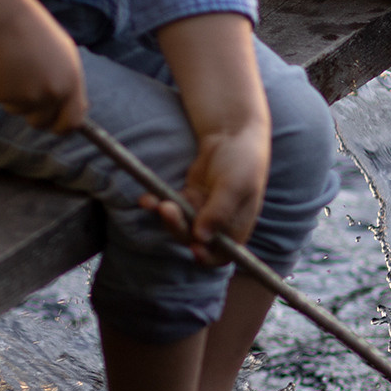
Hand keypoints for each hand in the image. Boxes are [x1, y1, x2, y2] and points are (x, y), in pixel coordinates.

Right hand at [0, 3, 87, 131]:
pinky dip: (0, 88)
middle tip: (27, 97)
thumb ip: (69, 86)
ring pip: (19, 111)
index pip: (73, 121)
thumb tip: (76, 117)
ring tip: (15, 68)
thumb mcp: (63, 57)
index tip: (56, 127)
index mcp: (71, 83)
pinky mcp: (3, 95)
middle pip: (42, 123)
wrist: (6, 18)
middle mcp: (52, 93)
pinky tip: (2, 66)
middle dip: (35, 116)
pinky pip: (2, 101)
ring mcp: (27, 95)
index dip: (63, 127)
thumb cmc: (36, 34)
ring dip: (15, 97)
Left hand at [149, 13, 271, 263]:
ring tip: (155, 202)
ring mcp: (202, 212)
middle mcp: (219, 224)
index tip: (194, 247)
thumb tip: (201, 237)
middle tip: (168, 209)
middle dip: (179, 227)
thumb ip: (218, 212)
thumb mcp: (235, 185)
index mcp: (238, 227)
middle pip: (194, 239)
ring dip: (166, 216)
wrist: (233, 133)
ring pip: (179, 224)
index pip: (222, 255)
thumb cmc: (244, 160)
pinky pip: (171, 207)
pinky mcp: (189, 198)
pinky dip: (158, 204)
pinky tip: (147, 198)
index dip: (207, 256)